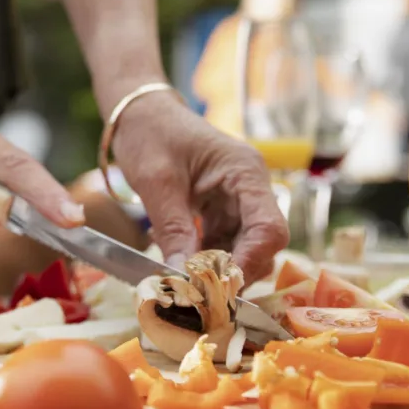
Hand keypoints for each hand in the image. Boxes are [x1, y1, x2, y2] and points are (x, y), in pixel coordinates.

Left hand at [111, 91, 288, 283]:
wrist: (139, 113)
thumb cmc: (149, 134)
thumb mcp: (156, 181)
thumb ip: (173, 229)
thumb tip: (182, 278)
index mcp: (245, 172)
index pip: (269, 228)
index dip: (250, 262)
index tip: (219, 287)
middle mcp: (250, 188)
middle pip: (263, 245)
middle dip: (235, 272)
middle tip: (200, 295)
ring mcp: (238, 201)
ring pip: (245, 250)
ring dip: (221, 271)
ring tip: (189, 286)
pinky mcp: (222, 212)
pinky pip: (225, 245)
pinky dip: (208, 263)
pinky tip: (185, 271)